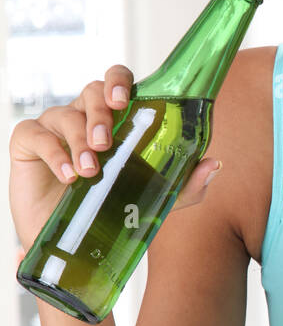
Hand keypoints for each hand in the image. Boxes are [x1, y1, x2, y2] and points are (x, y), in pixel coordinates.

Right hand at [9, 64, 221, 256]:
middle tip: (107, 143)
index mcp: (114, 119)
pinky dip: (53, 152)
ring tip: (90, 171)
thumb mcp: (153, 200)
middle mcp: (84, 116)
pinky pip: (35, 134)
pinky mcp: (27, 143)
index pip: (116, 83)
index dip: (118, 81)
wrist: (70, 244)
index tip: (123, 98)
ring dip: (80, 140)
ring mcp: (54, 127)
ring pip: (66, 114)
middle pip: (91, 91)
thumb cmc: (110, 211)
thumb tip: (213, 163)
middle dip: (100, 113)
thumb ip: (184, 184)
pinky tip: (67, 175)